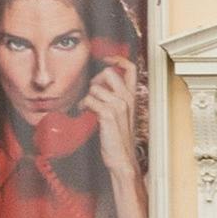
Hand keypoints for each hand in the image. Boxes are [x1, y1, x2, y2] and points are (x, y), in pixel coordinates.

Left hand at [84, 58, 138, 176]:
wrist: (121, 159)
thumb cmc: (117, 138)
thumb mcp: (119, 114)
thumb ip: (112, 97)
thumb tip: (96, 85)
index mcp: (132, 97)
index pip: (130, 68)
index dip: (117, 58)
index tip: (106, 59)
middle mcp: (127, 99)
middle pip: (109, 73)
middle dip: (96, 80)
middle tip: (94, 94)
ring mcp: (119, 106)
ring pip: (95, 88)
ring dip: (87, 98)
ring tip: (89, 109)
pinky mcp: (108, 114)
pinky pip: (89, 100)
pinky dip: (84, 106)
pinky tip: (87, 113)